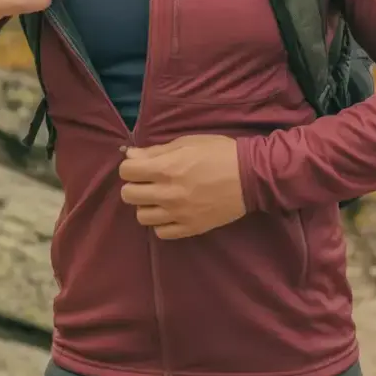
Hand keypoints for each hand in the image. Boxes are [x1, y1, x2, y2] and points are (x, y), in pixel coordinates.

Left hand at [118, 135, 245, 239]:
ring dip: (146, 205)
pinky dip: (162, 223)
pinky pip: (161, 232)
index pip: (126, 172)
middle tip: (148, 181)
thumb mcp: (188, 142)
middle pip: (128, 195)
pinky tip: (171, 212)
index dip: (130, 166)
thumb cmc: (219, 153)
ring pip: (142, 216)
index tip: (141, 165)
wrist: (250, 176)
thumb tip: (130, 155)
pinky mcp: (190, 228)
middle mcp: (167, 193)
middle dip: (134, 185)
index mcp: (166, 168)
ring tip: (160, 198)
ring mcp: (178, 214)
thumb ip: (156, 151)